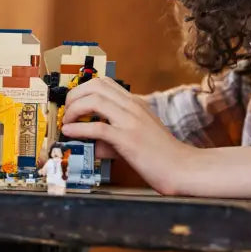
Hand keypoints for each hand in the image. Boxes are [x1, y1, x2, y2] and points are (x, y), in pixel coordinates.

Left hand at [61, 77, 193, 194]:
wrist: (182, 168)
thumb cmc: (162, 155)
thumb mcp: (137, 137)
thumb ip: (113, 138)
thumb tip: (91, 144)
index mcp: (136, 103)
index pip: (105, 83)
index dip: (83, 89)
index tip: (74, 104)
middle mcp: (133, 107)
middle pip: (96, 85)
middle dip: (74, 95)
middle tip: (67, 111)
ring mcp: (131, 121)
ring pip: (94, 100)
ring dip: (74, 109)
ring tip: (68, 122)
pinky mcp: (128, 139)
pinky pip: (97, 128)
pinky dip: (78, 129)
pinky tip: (70, 134)